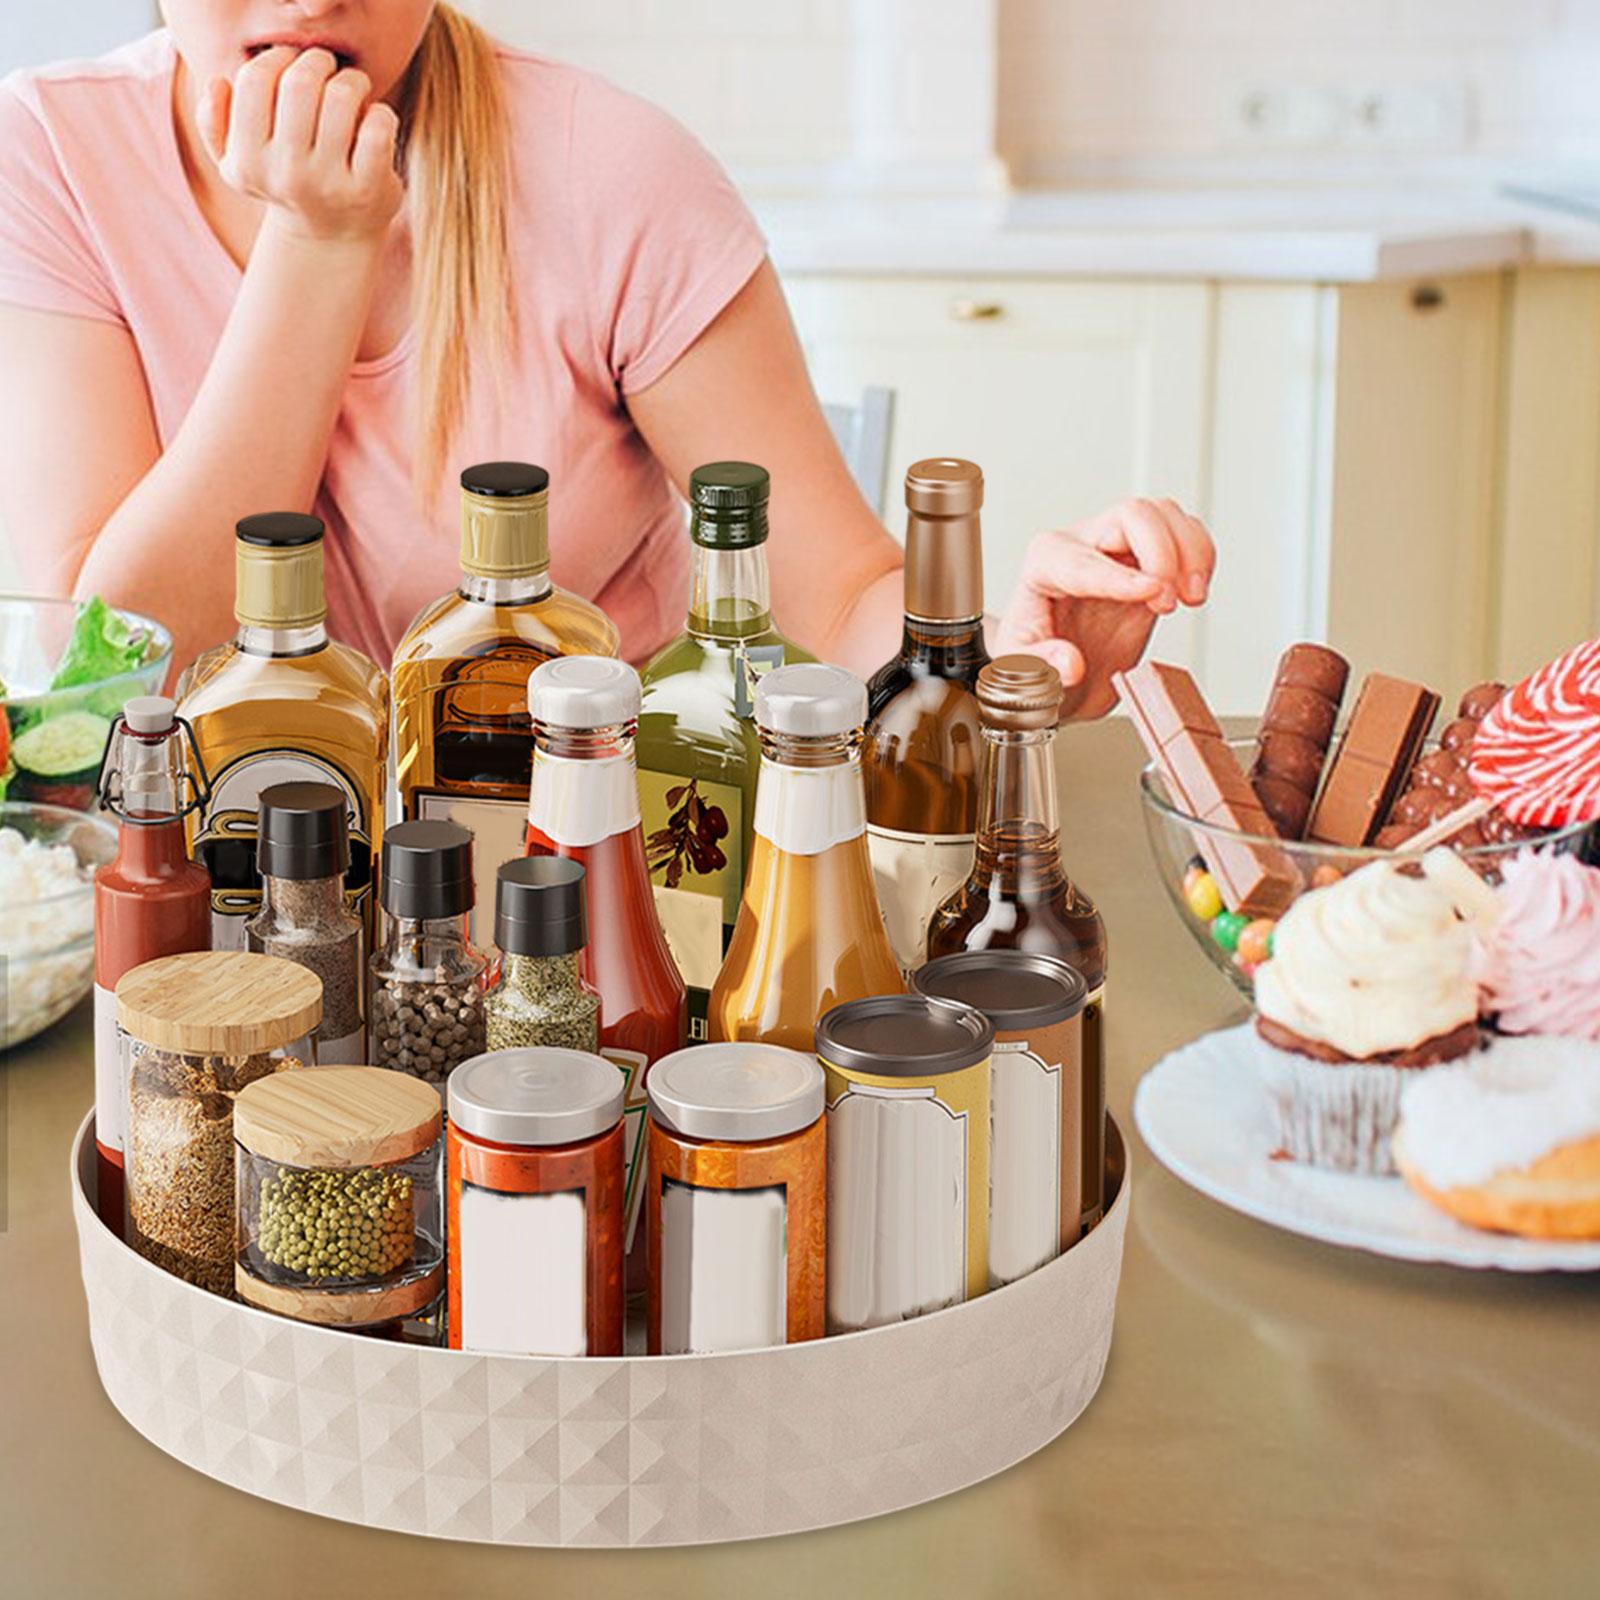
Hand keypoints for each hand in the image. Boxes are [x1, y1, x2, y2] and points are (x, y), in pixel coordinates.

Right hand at [198, 46, 401, 243]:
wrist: (330, 241)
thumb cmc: (284, 183)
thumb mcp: (237, 163)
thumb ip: (213, 122)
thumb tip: (218, 82)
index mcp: (248, 160)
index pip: (254, 81)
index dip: (276, 57)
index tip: (291, 60)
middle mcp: (287, 174)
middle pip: (299, 84)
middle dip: (317, 62)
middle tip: (327, 67)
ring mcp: (329, 184)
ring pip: (341, 98)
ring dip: (352, 81)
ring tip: (353, 87)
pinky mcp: (368, 190)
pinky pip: (377, 129)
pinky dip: (380, 112)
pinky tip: (374, 118)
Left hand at [994, 498, 1214, 720]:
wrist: (1057, 668)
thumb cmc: (1037, 663)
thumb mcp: (1024, 673)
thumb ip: (1041, 666)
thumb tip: (1070, 662)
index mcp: (1043, 566)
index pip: (1082, 561)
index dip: (1119, 576)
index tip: (1152, 591)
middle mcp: (1081, 545)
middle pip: (1130, 515)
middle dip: (1161, 553)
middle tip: (1170, 602)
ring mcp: (1117, 546)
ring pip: (1162, 515)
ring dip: (1190, 551)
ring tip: (1191, 597)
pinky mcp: (1147, 558)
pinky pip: (1182, 532)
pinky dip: (1200, 555)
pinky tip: (1194, 590)